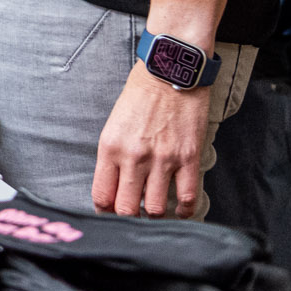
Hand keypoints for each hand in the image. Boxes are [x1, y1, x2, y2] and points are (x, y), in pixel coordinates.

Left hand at [92, 61, 212, 216]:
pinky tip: (179, 210)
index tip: (110, 215)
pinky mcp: (188, 158)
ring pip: (155, 209)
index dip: (104, 212)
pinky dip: (183, 210)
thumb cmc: (140, 95)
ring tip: (154, 213)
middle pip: (126, 209)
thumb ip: (112, 157)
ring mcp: (163, 159)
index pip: (102, 196)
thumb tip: (114, 188)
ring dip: (154, 216)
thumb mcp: (114, 124)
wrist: (169, 72)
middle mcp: (134, 157)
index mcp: (110, 147)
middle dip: (128, 219)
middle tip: (133, 219)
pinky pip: (186, 198)